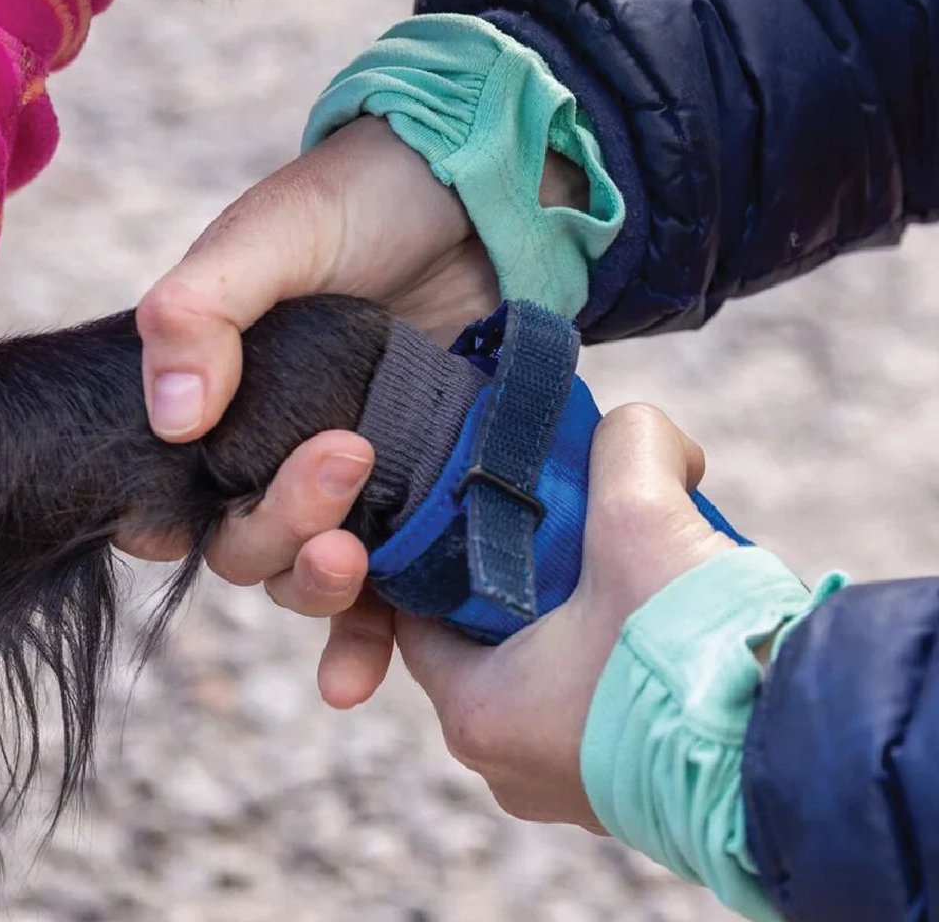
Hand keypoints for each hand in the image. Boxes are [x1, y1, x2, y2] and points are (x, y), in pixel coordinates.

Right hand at [124, 116, 585, 708]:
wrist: (475, 195)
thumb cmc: (357, 198)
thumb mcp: (269, 236)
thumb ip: (204, 310)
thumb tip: (171, 418)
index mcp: (217, 394)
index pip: (164, 488)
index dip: (165, 518)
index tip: (183, 515)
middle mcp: (269, 446)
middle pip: (242, 541)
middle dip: (277, 529)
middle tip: (339, 464)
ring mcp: (345, 476)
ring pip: (305, 572)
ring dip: (319, 590)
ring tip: (354, 560)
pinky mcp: (412, 492)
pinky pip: (384, 582)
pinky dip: (368, 634)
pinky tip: (358, 679)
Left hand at [396, 404, 735, 828]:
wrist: (803, 759)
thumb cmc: (698, 658)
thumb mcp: (645, 516)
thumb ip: (627, 443)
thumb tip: (639, 431)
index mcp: (477, 712)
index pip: (420, 609)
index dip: (443, 546)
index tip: (479, 502)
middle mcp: (509, 764)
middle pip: (485, 637)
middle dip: (520, 576)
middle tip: (562, 526)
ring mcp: (568, 785)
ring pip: (545, 670)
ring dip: (575, 616)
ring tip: (618, 567)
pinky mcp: (629, 792)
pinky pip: (596, 704)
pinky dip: (614, 659)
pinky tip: (656, 619)